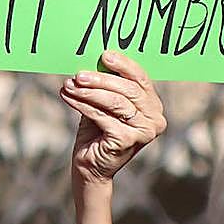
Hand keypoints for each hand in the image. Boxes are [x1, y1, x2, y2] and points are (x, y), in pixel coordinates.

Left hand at [60, 50, 166, 186]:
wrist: (89, 167)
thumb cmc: (96, 133)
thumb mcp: (104, 105)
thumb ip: (107, 87)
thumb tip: (96, 59)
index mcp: (153, 107)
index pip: (141, 80)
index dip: (123, 65)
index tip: (104, 55)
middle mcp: (155, 120)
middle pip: (128, 90)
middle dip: (100, 79)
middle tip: (79, 74)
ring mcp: (144, 132)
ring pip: (115, 102)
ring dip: (88, 91)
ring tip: (69, 85)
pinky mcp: (127, 140)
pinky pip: (102, 116)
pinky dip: (83, 105)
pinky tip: (68, 97)